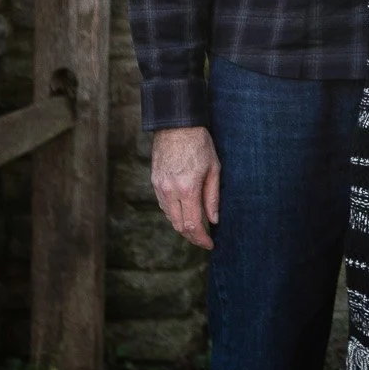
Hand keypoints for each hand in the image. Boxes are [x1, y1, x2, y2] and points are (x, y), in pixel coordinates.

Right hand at [151, 126, 220, 249]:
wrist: (176, 124)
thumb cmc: (199, 144)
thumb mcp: (214, 168)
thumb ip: (212, 197)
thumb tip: (214, 220)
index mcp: (187, 188)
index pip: (193, 225)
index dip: (201, 239)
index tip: (210, 245)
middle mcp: (170, 191)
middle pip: (179, 225)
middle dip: (192, 236)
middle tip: (204, 239)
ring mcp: (159, 186)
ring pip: (169, 217)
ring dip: (182, 225)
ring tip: (197, 226)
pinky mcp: (154, 181)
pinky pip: (163, 205)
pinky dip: (174, 213)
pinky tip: (184, 210)